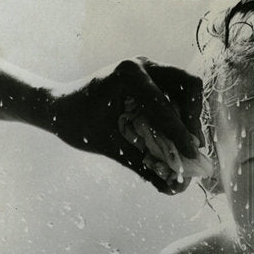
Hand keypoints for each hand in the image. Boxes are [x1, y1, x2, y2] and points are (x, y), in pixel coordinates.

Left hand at [50, 57, 212, 193]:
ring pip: (188, 85)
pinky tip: (177, 133)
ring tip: (187, 141)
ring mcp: (148, 67)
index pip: (165, 106)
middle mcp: (142, 65)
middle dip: (194, 116)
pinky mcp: (151, 75)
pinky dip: (183, 111)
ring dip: (192, 113)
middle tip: (191, 143)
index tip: (191, 156)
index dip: (180, 134)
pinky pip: (178, 90)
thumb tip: (172, 189)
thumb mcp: (110, 147)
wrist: (59, 106)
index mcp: (128, 75)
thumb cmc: (78, 125)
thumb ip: (142, 166)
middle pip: (189, 84)